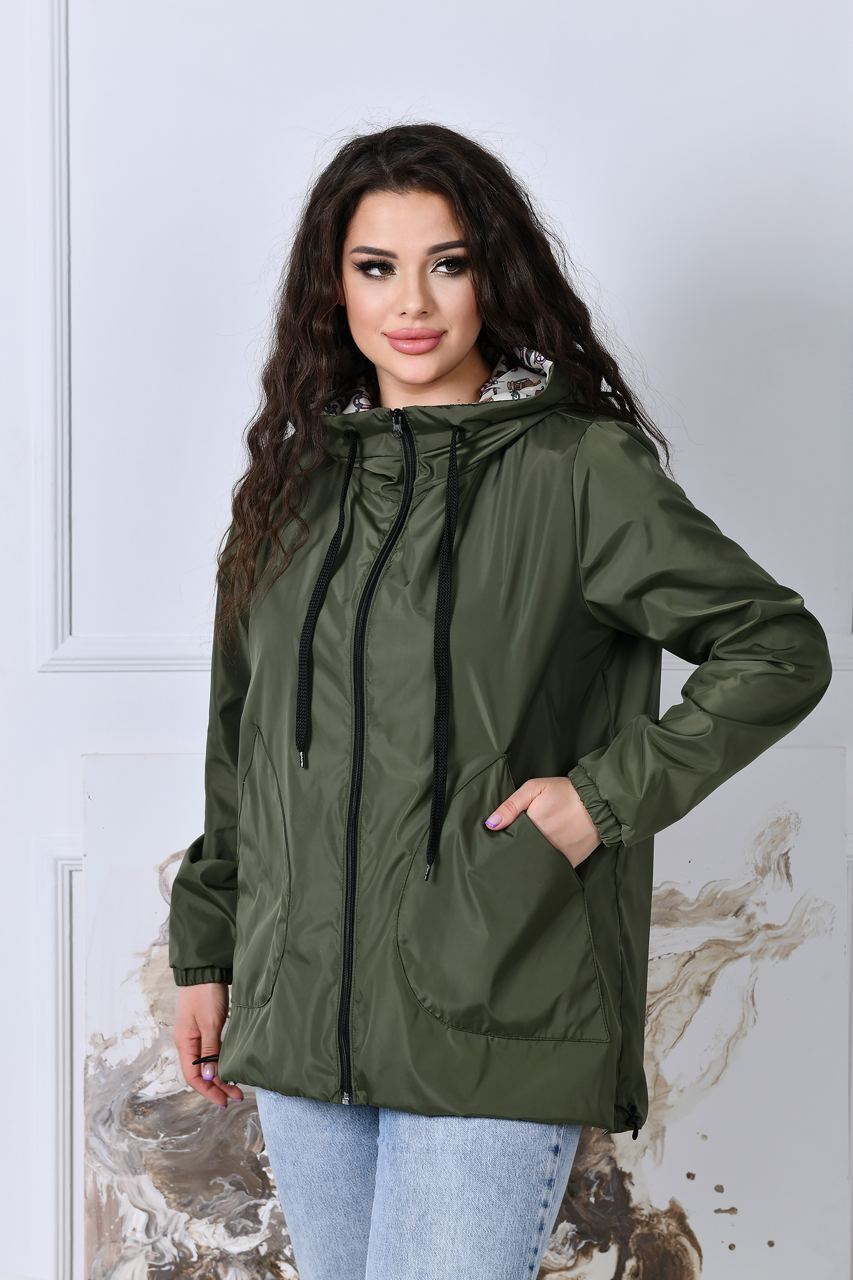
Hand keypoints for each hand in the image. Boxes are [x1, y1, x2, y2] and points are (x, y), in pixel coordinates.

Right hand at [173, 983, 244, 1107]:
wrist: (205, 970)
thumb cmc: (205, 994)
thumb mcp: (210, 1023)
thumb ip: (209, 1050)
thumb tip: (207, 1077)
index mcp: (185, 1043)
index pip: (193, 1077)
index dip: (208, 1091)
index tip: (224, 1101)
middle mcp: (188, 1043)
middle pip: (200, 1073)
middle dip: (217, 1087)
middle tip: (236, 1097)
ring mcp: (196, 1036)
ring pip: (207, 1064)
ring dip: (220, 1077)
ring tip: (236, 1088)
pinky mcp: (205, 1028)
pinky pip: (211, 1053)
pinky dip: (220, 1063)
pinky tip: (230, 1068)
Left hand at [483, 776, 602, 870]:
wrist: (598, 801)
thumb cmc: (564, 792)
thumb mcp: (534, 788)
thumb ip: (511, 805)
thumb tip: (490, 824)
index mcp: (531, 826)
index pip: (508, 841)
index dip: (500, 844)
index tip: (492, 847)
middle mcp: (543, 844)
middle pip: (520, 856)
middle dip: (511, 857)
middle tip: (502, 858)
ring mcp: (557, 855)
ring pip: (535, 866)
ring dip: (527, 865)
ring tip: (518, 866)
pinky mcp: (570, 862)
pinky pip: (552, 871)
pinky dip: (545, 870)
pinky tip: (537, 868)